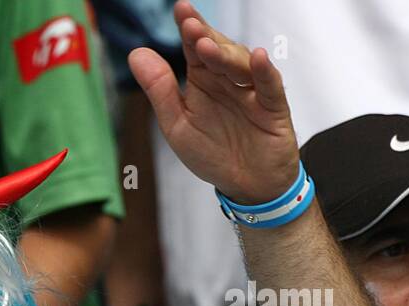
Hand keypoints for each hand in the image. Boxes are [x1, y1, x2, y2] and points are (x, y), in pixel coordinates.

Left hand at [129, 1, 297, 203]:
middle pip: (218, 51)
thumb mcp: (177, 124)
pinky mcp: (272, 107)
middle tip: (190, 24)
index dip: (188, 28)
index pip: (194, 48)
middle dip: (204, 36)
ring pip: (241, 65)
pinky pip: (269, 85)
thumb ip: (159, 90)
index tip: (180, 9)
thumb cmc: (212, 153)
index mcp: (203, 80)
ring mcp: (251, 90)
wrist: (245, 185)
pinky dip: (264, 71)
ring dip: (225, 55)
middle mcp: (227, 79)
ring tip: (207, 47)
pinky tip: (258, 57)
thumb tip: (136, 53)